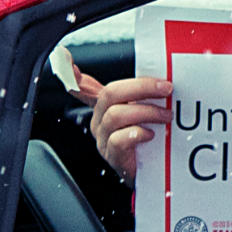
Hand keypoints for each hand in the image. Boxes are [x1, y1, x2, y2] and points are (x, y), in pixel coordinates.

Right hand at [78, 70, 171, 184]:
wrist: (153, 176)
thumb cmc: (151, 142)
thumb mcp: (149, 114)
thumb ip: (149, 96)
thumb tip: (164, 79)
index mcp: (106, 106)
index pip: (82, 87)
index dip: (71, 73)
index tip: (65, 55)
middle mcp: (101, 120)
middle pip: (110, 94)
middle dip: (141, 87)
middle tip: (166, 89)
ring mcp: (104, 138)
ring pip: (116, 115)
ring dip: (147, 111)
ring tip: (166, 116)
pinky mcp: (113, 156)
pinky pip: (119, 139)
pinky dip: (137, 133)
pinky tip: (150, 135)